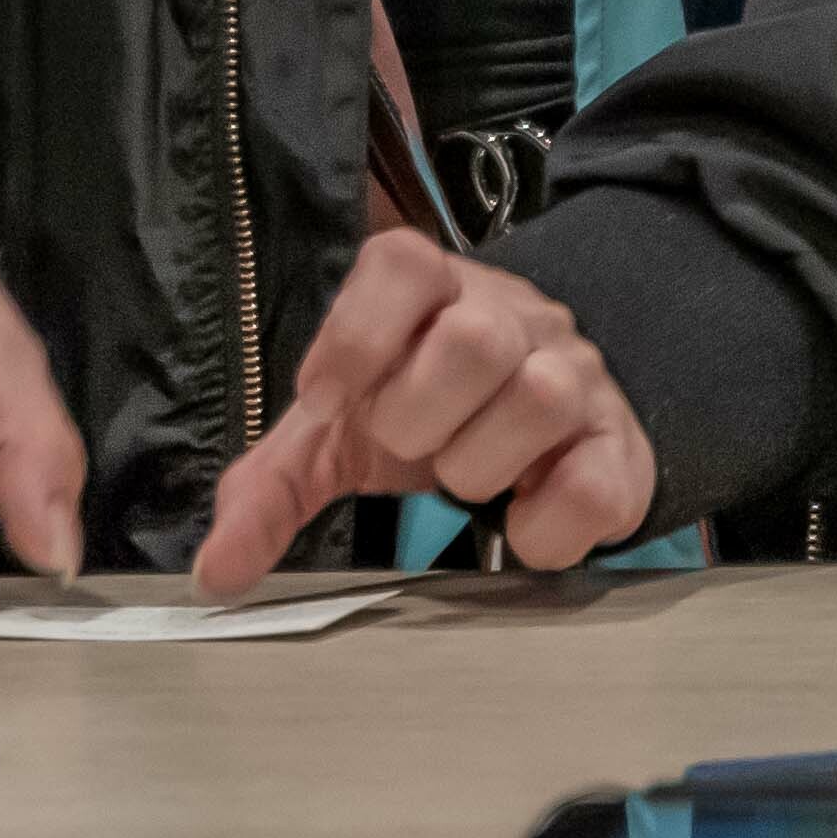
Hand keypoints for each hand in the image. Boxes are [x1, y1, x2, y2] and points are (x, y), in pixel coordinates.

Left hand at [190, 230, 654, 597]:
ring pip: (541, 395)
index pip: (400, 265)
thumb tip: (215, 572)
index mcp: (432, 292)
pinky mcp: (621, 446)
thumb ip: (274, 488)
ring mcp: (577, 374)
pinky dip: (544, 525)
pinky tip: (519, 518)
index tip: (325, 402)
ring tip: (466, 476)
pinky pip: (594, 483)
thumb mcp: (341, 439)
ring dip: (481, 462)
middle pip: (474, 337)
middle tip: (409, 448)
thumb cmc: (427, 414)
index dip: (356, 335)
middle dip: (420, 415)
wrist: (543, 427)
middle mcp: (513, 315)